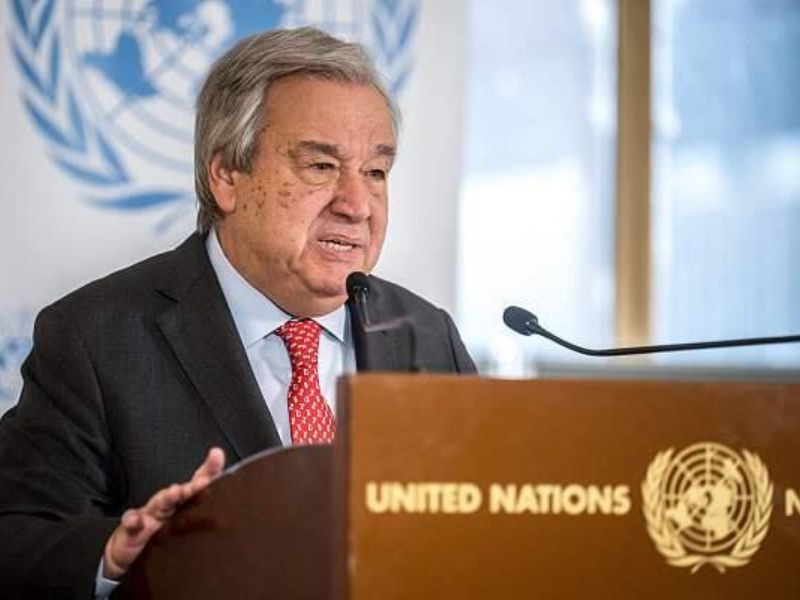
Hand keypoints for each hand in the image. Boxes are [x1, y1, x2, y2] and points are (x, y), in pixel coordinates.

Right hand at [102, 447, 225, 579]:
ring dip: (166, 498)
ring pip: (158, 504)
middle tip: (202, 483)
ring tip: (175, 493)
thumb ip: (209, 517)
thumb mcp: (188, 530)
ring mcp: (149, 516)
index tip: (217, 455)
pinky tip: (136, 521)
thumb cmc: (162, 536)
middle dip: (191, 487)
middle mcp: (167, 505)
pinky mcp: (131, 530)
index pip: (198, 483)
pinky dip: (132, 521)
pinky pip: (131, 523)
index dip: (210, 470)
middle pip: (181, 493)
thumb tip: (226, 490)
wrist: (130, 553)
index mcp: (183, 504)